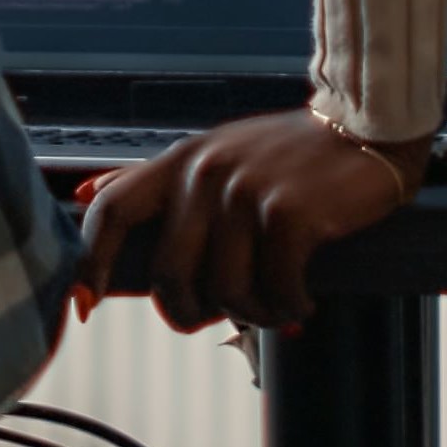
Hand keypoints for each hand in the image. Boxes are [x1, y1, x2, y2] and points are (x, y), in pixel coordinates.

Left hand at [76, 112, 426, 335]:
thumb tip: (82, 195)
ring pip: (226, 291)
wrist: (364, 129)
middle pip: (168, 274)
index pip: (112, 210)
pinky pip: (276, 288)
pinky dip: (290, 307)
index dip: (90, 262)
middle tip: (216, 317)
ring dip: (254, 314)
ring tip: (274, 305)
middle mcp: (204, 175)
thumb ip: (149, 178)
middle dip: (187, 312)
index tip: (83, 303)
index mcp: (179, 162)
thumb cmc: (286, 152)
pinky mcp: (289, 213)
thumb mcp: (211, 153)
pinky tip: (302, 301)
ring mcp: (245, 193)